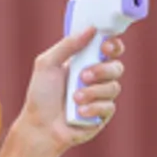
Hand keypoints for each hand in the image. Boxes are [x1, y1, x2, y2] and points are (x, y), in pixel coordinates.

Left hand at [13, 26, 126, 156]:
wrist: (39, 127)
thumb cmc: (41, 95)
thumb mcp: (47, 64)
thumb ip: (68, 45)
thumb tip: (91, 29)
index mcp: (86, 62)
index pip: (110, 48)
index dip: (113, 45)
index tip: (105, 46)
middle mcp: (97, 78)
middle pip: (117, 67)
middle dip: (102, 70)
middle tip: (83, 76)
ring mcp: (101, 97)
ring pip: (114, 87)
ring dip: (93, 92)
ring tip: (74, 98)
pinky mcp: (103, 115)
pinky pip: (109, 107)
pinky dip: (92, 108)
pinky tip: (78, 112)